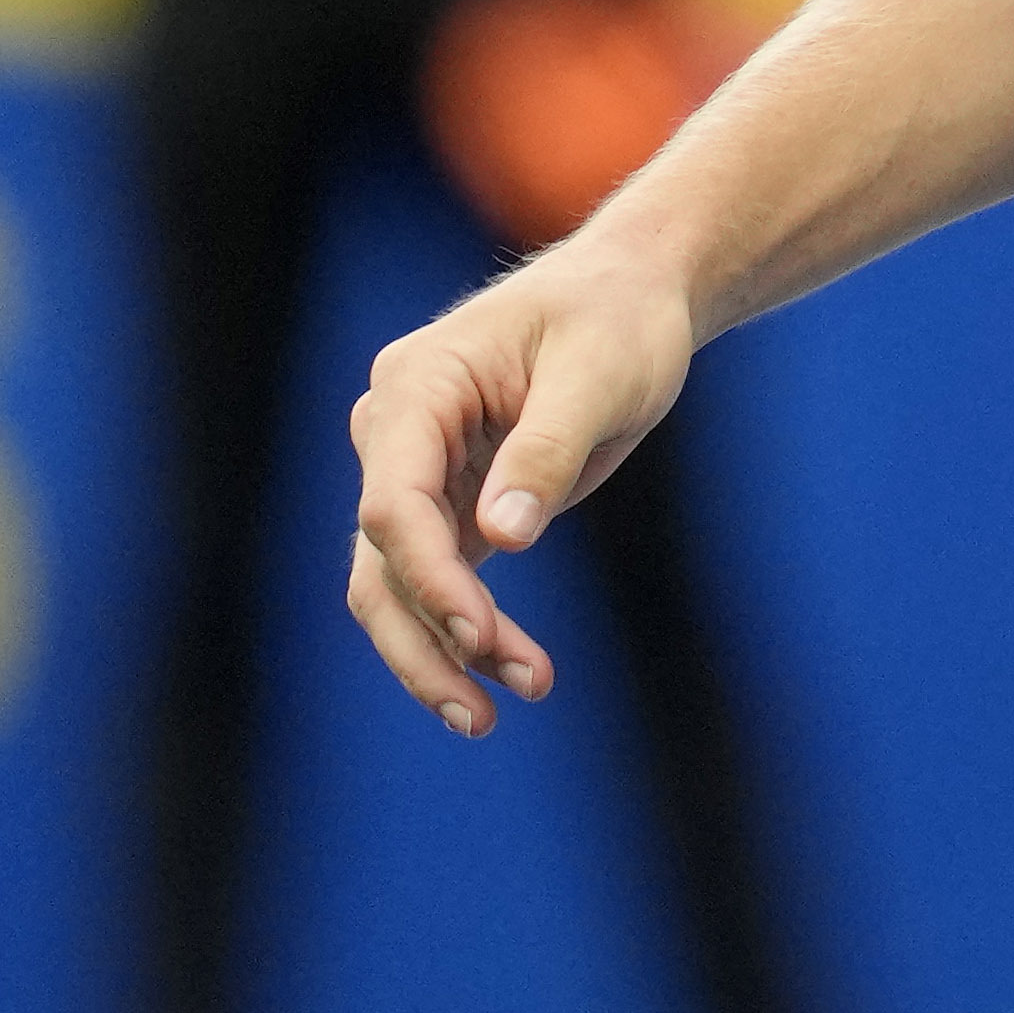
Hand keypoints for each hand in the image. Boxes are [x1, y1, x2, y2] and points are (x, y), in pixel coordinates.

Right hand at [341, 242, 694, 736]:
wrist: (634, 298)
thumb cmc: (618, 319)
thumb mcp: (598, 374)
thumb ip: (547, 451)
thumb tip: (502, 540)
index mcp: (416, 385)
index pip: (394, 500)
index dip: (429, 577)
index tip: (479, 635)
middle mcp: (397, 431)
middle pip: (379, 557)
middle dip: (425, 639)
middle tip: (480, 714)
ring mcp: (419, 470)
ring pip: (397, 582)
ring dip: (442, 650)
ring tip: (504, 709)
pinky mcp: (454, 502)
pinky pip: (439, 581)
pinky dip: (467, 632)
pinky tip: (513, 677)